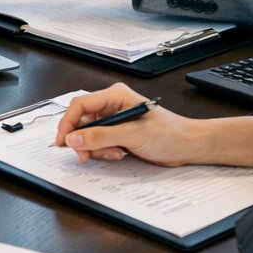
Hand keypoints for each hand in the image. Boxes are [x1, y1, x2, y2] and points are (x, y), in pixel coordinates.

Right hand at [54, 84, 252, 167]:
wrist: (188, 146)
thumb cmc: (170, 133)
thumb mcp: (132, 134)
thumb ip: (101, 136)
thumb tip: (74, 139)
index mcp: (114, 96)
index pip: (80, 106)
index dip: (68, 124)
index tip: (63, 142)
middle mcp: (112, 106)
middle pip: (81, 122)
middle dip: (83, 140)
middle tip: (85, 156)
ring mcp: (114, 121)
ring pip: (88, 135)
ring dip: (96, 148)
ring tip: (114, 153)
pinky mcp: (118, 134)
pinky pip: (99, 143)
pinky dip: (104, 152)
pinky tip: (119, 154)